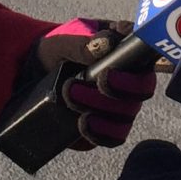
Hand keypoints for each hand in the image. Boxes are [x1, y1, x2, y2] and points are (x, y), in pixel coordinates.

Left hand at [36, 19, 156, 148]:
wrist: (31, 77)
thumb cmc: (55, 52)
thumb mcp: (63, 42)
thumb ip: (83, 43)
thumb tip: (106, 43)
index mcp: (125, 51)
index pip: (148, 55)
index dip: (146, 60)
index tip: (116, 64)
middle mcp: (129, 80)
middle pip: (143, 88)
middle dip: (122, 86)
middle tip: (100, 79)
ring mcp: (119, 106)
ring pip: (126, 113)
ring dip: (100, 105)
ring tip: (70, 94)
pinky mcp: (106, 128)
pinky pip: (114, 137)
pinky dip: (101, 132)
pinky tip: (84, 122)